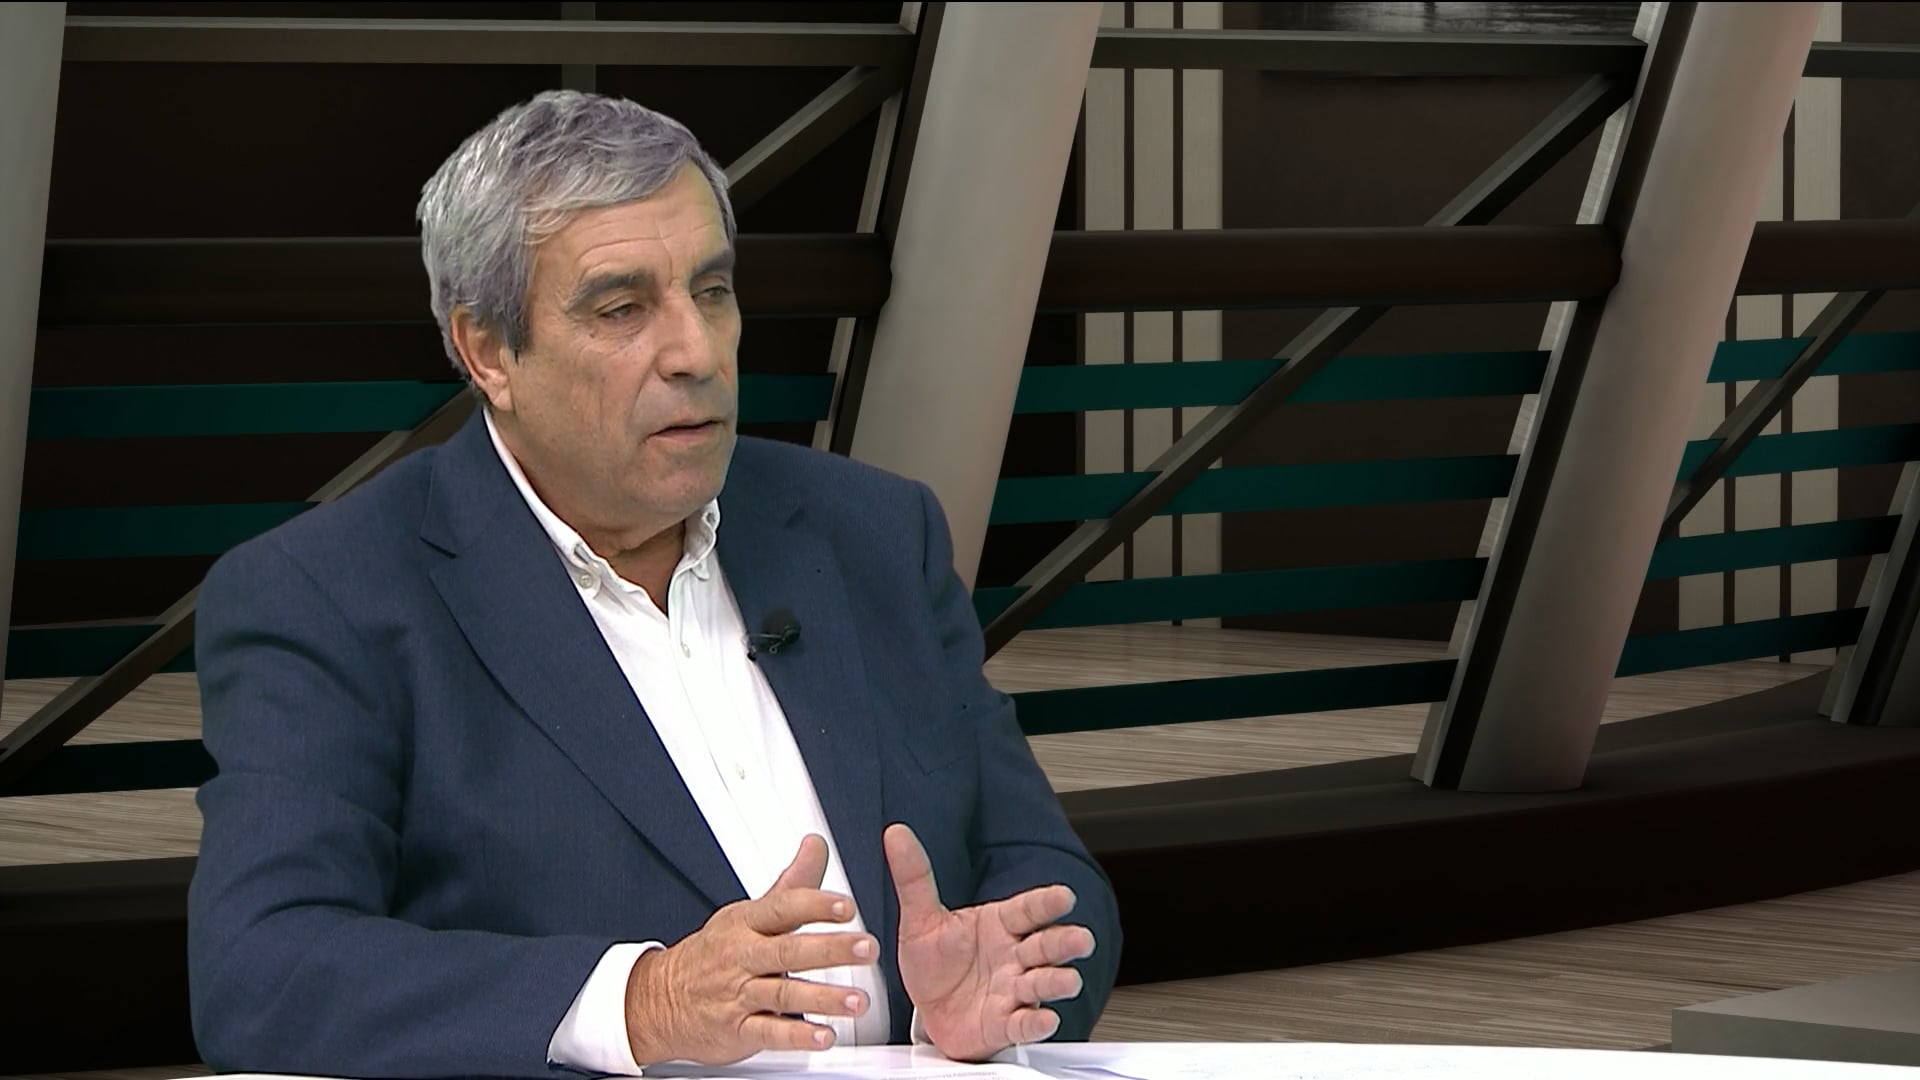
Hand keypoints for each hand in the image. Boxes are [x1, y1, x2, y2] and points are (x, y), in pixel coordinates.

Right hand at [624, 835, 874, 1065]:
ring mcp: (739, 994)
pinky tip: (824, 1035)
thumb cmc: (713, 954)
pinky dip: (798, 1036)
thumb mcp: (747, 913)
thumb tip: (816, 846)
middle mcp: (743, 956)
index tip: (846, 906)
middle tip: (866, 948)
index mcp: (746, 923)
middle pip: (789, 950)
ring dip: (823, 998)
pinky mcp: (738, 1029)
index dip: (815, 905)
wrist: (660, 1000)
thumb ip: (792, 884)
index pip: (782, 908)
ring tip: (856, 1000)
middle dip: (830, 949)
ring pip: (784, 993)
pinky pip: (770, 1033)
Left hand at [885, 823, 1095, 1061]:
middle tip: (1081, 939)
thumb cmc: (934, 962)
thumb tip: (896, 834)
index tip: (1065, 896)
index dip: (1047, 903)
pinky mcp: (1005, 1024)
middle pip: (1045, 946)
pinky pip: (1023, 1024)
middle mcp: (1014, 956)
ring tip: (1069, 980)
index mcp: (1000, 925)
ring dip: (1057, 982)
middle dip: (1064, 942)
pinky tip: (1046, 1019)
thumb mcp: (920, 918)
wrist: (925, 1010)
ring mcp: (1013, 990)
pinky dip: (1035, 1023)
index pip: (1028, 909)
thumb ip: (914, 877)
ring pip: (1041, 983)